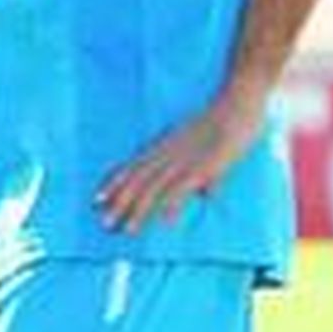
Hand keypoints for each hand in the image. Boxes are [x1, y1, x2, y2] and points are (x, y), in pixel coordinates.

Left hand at [95, 86, 267, 233]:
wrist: (237, 101)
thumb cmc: (224, 122)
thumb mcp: (205, 145)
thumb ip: (205, 171)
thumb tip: (206, 194)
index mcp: (164, 147)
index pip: (132, 168)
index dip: (113, 184)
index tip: (95, 199)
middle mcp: (168, 154)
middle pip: (138, 182)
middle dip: (120, 203)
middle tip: (104, 224)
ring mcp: (184, 160)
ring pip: (155, 188)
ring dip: (140, 210)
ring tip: (128, 230)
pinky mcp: (204, 166)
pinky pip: (184, 187)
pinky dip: (173, 204)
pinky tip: (166, 221)